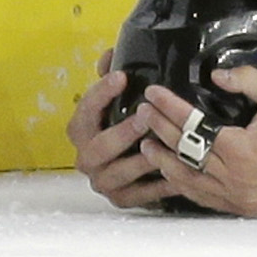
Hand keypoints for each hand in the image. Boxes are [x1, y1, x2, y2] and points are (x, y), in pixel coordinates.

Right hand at [67, 67, 179, 209]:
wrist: (128, 160)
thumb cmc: (121, 122)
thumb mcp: (115, 97)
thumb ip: (110, 74)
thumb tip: (109, 57)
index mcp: (82, 129)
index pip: (85, 109)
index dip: (101, 93)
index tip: (121, 77)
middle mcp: (87, 157)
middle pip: (98, 148)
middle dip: (122, 132)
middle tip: (145, 117)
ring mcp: (103, 180)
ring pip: (117, 174)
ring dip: (140, 161)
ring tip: (161, 147)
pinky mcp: (121, 198)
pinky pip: (138, 195)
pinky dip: (156, 187)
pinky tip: (174, 174)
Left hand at [143, 69, 256, 217]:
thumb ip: (247, 81)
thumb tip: (217, 74)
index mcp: (239, 147)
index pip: (192, 125)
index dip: (169, 108)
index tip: (153, 94)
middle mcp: (232, 176)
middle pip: (185, 151)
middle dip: (160, 129)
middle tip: (142, 113)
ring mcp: (235, 196)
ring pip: (188, 180)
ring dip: (165, 162)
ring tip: (147, 146)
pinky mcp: (240, 207)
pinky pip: (203, 198)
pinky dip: (185, 185)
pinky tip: (173, 175)